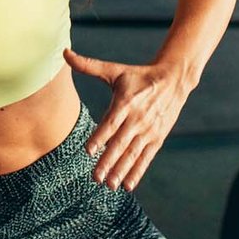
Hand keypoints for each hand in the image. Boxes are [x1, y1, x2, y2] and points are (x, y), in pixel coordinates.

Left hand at [64, 49, 192, 191]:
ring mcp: (148, 131)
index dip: (100, 137)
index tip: (89, 151)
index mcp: (125, 103)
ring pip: (132, 154)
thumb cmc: (138, 76)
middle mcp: (137, 119)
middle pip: (120, 144)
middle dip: (108, 161)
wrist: (173, 80)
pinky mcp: (157, 138)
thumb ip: (89, 66)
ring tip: (109, 185)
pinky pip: (146, 158)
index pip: (110, 123)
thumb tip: (64, 53)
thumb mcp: (115, 70)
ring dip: (121, 171)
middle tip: (95, 177)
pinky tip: (128, 185)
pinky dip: (138, 172)